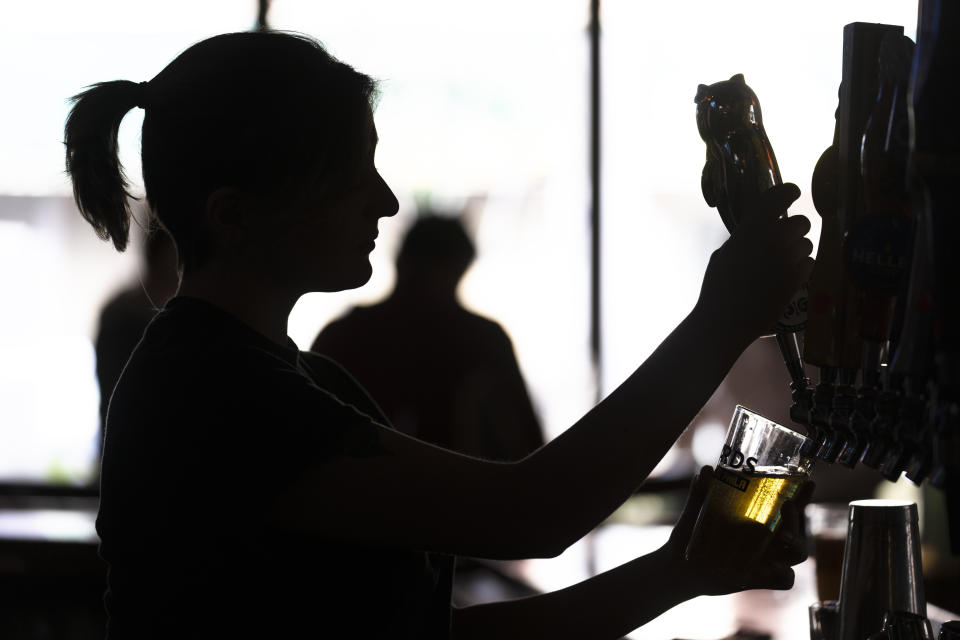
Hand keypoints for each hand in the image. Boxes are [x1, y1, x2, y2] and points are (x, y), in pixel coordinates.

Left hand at [660, 465, 814, 595]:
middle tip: (786, 506)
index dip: (802, 496)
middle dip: (797, 518)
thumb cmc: (691, 534)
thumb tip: (707, 469)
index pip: (787, 507)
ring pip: (798, 554)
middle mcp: (767, 539)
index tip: (809, 482)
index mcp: (758, 519)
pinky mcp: (761, 578)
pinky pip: (785, 580)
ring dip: (797, 544)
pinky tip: (773, 568)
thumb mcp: (695, 512)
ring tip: (783, 537)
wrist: (681, 566)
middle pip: (798, 529)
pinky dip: (784, 575)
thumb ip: (701, 492)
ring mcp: (766, 559)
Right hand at [696, 183, 814, 344]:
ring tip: (779, 265)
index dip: (789, 192)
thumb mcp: (725, 253)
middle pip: (801, 222)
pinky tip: (784, 277)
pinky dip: (800, 268)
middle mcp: (773, 237)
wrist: (724, 320)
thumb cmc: (718, 287)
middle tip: (782, 241)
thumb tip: (761, 229)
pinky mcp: (797, 278)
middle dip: (794, 230)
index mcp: (752, 226)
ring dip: (797, 251)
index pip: (780, 195)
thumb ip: (746, 236)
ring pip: (807, 244)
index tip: (792, 193)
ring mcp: (788, 258)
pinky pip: (809, 263)